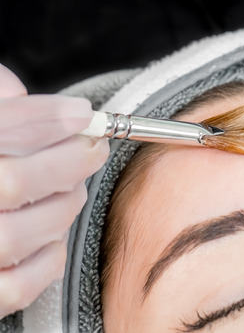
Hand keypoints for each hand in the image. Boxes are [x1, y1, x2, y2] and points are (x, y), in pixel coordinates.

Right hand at [0, 64, 107, 316]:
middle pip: (11, 182)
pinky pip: (17, 286)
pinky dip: (48, 257)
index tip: (82, 113)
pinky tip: (52, 234)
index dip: (43, 118)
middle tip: (91, 147)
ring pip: (16, 235)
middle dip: (65, 161)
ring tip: (72, 188)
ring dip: (61, 206)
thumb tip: (28, 97)